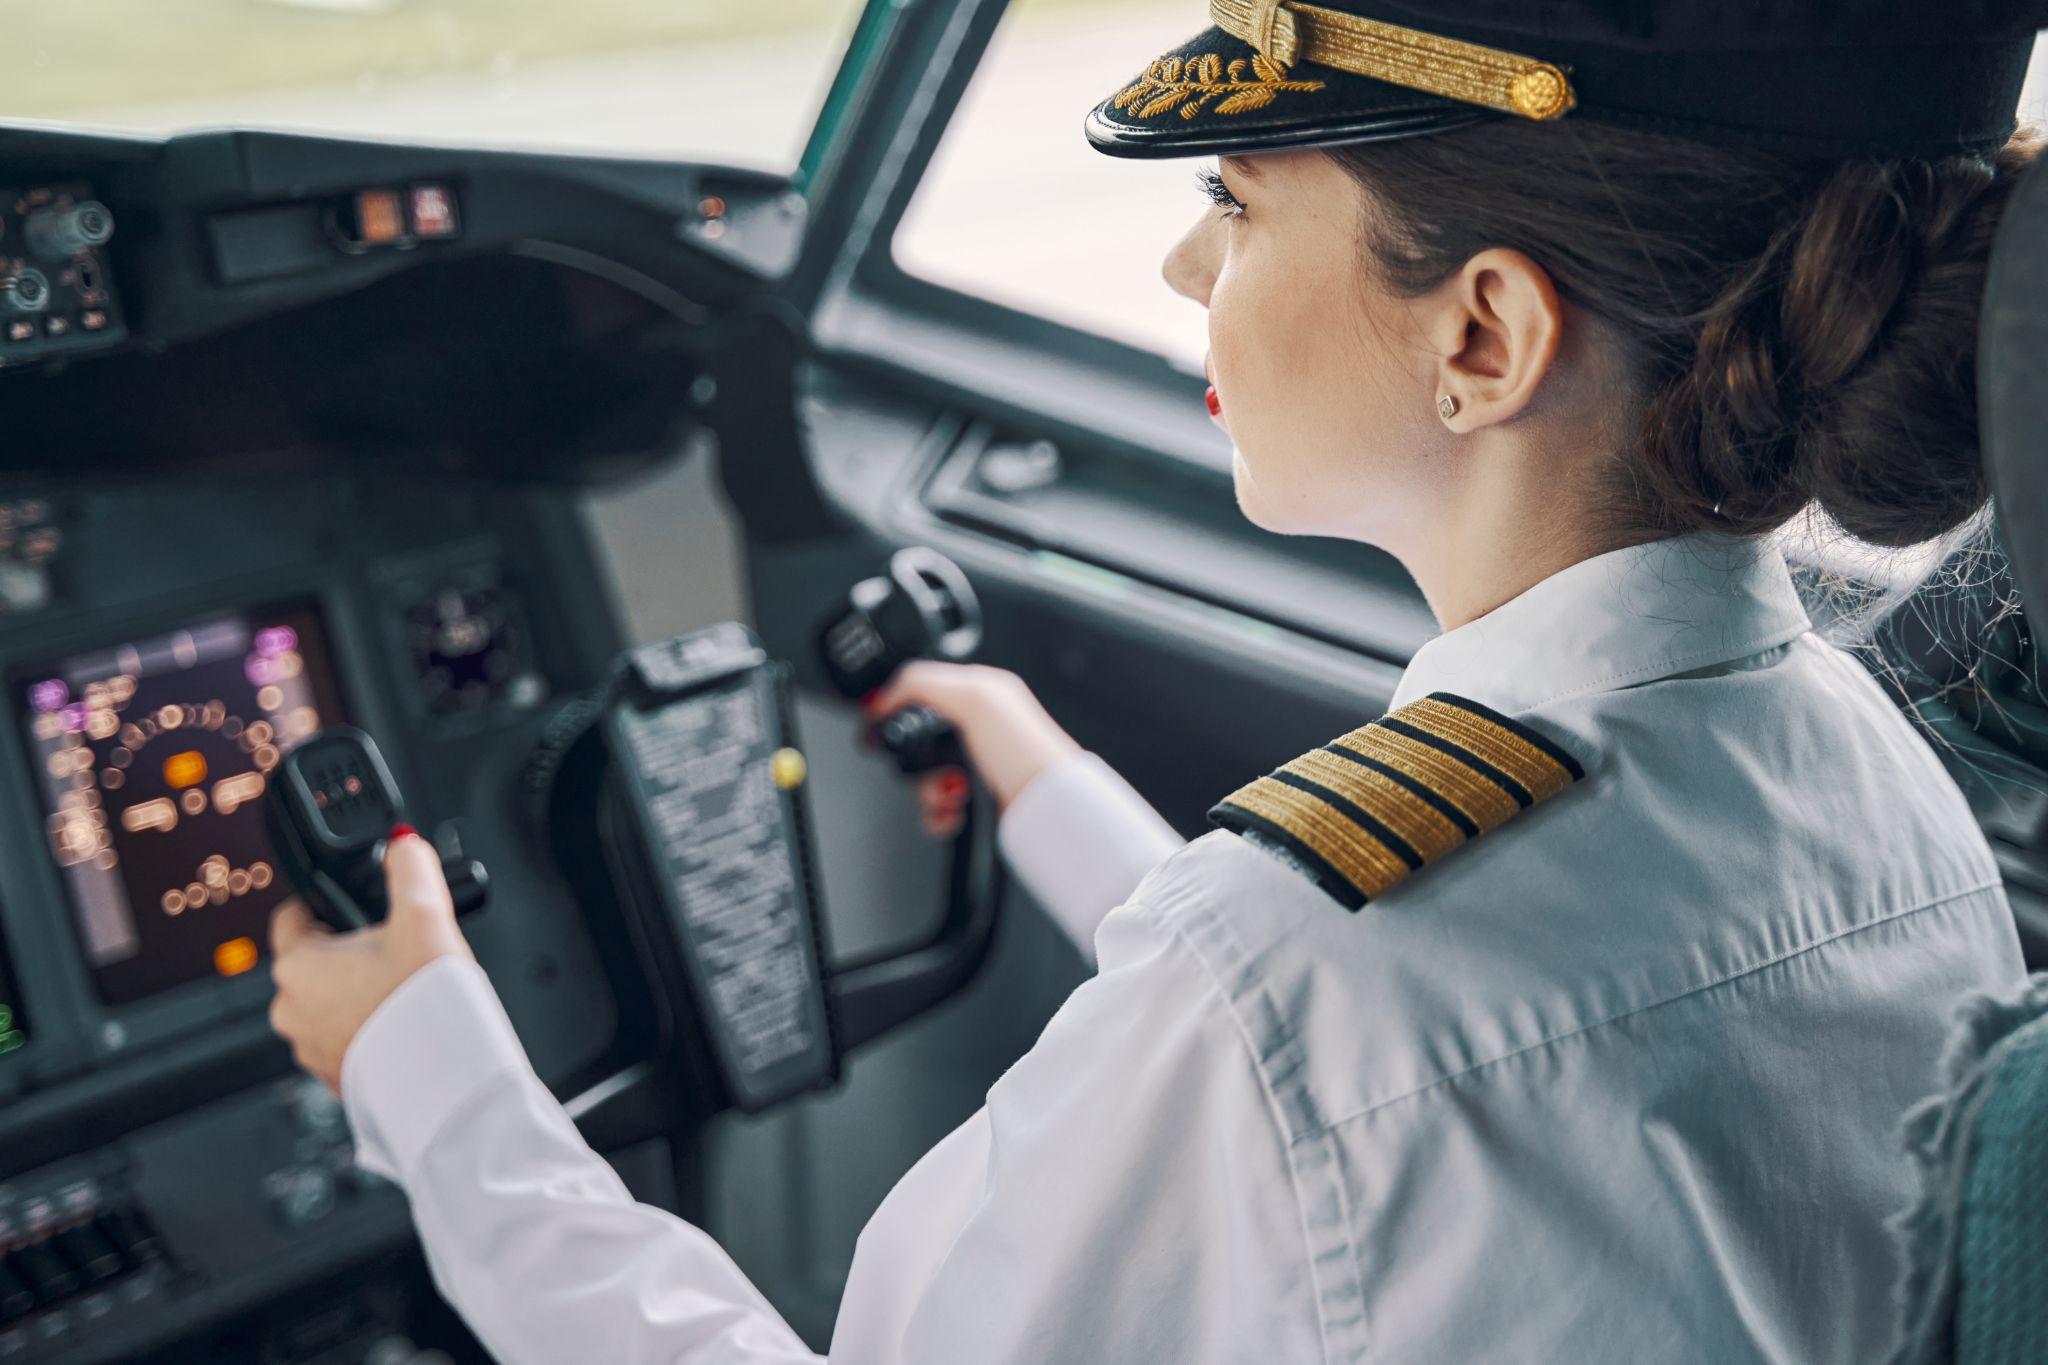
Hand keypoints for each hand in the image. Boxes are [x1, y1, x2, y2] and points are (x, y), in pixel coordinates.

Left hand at [268, 828, 472, 1093]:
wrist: (446, 1078)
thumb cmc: (425, 1003)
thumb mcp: (425, 914)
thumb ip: (411, 867)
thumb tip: (404, 846)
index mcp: (297, 967)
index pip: (291, 917)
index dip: (324, 903)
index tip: (352, 903)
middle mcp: (291, 1011)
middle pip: (315, 962)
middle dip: (351, 950)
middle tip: (396, 946)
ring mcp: (310, 1049)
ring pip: (329, 1002)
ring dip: (359, 991)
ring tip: (405, 986)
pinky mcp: (336, 1078)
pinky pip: (346, 1038)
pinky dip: (370, 1026)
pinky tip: (405, 1019)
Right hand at [863, 662, 1081, 837]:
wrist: (1048, 806)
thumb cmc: (1026, 750)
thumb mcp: (974, 698)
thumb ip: (924, 684)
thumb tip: (884, 694)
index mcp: (979, 690)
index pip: (920, 688)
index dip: (895, 705)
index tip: (880, 724)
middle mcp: (976, 726)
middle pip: (916, 740)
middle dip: (915, 761)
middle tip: (933, 767)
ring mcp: (975, 763)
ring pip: (923, 777)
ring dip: (928, 792)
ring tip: (951, 794)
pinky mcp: (976, 796)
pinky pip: (936, 806)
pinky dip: (936, 814)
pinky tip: (952, 812)